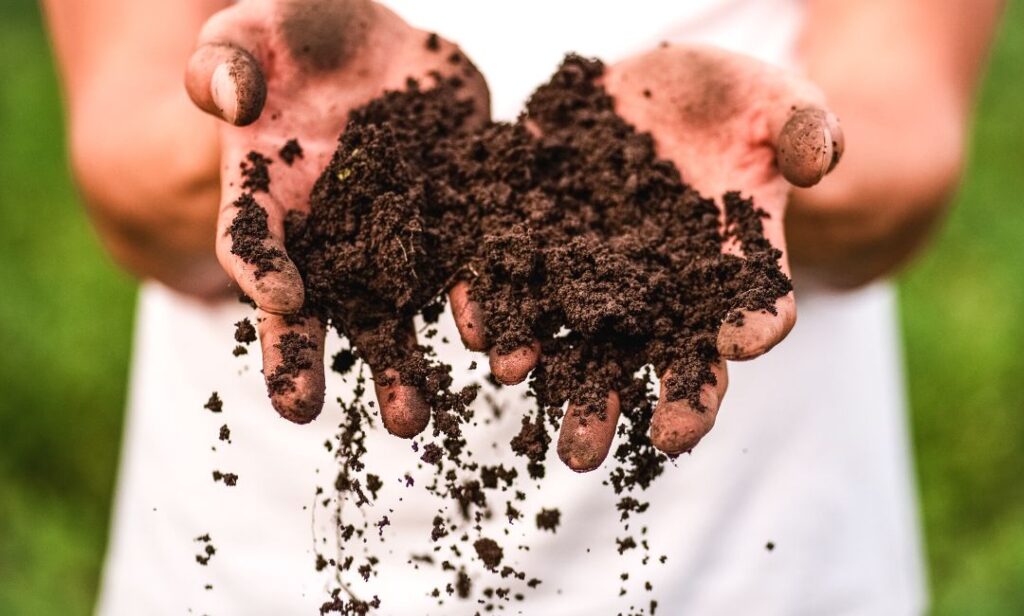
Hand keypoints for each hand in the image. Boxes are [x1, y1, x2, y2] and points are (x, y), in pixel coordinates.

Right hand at [185, 0, 487, 428]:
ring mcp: (396, 230)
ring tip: (415, 420)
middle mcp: (331, 231)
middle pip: (317, 301)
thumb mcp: (252, 29)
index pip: (253, 239)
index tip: (280, 299)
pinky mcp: (457, 212)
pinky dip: (484, 301)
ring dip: (405, 362)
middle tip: (304, 413)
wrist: (376, 44)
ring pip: (398, 306)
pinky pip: (470, 264)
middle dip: (312, 356)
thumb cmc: (296, 36)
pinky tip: (500, 338)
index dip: (259, 268)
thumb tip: (230, 97)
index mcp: (271, 193)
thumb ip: (228, 58)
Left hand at [450, 45, 842, 470]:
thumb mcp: (780, 101)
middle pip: (637, 358)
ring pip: (565, 332)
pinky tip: (476, 323)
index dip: (747, 329)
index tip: (738, 345)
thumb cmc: (736, 103)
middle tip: (584, 452)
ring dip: (540, 363)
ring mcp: (592, 264)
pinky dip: (492, 299)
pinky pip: (511, 273)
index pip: (744, 316)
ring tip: (517, 378)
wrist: (660, 89)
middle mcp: (655, 287)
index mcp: (725, 270)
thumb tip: (819, 165)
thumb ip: (803, 129)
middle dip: (609, 404)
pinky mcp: (540, 227)